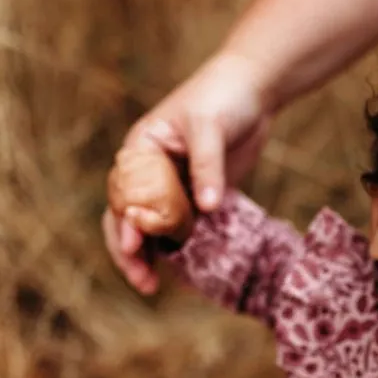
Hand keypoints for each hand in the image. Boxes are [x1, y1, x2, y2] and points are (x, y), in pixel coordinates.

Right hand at [103, 54, 270, 293]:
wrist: (254, 91)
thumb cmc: (223, 98)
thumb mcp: (210, 127)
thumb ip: (207, 166)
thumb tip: (206, 208)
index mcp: (140, 151)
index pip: (124, 193)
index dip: (125, 223)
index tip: (133, 247)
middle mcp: (150, 173)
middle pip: (130, 219)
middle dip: (131, 253)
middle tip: (144, 282)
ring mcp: (174, 188)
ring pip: (155, 231)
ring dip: (152, 258)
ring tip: (154, 287)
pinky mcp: (199, 198)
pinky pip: (186, 230)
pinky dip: (183, 251)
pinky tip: (188, 274)